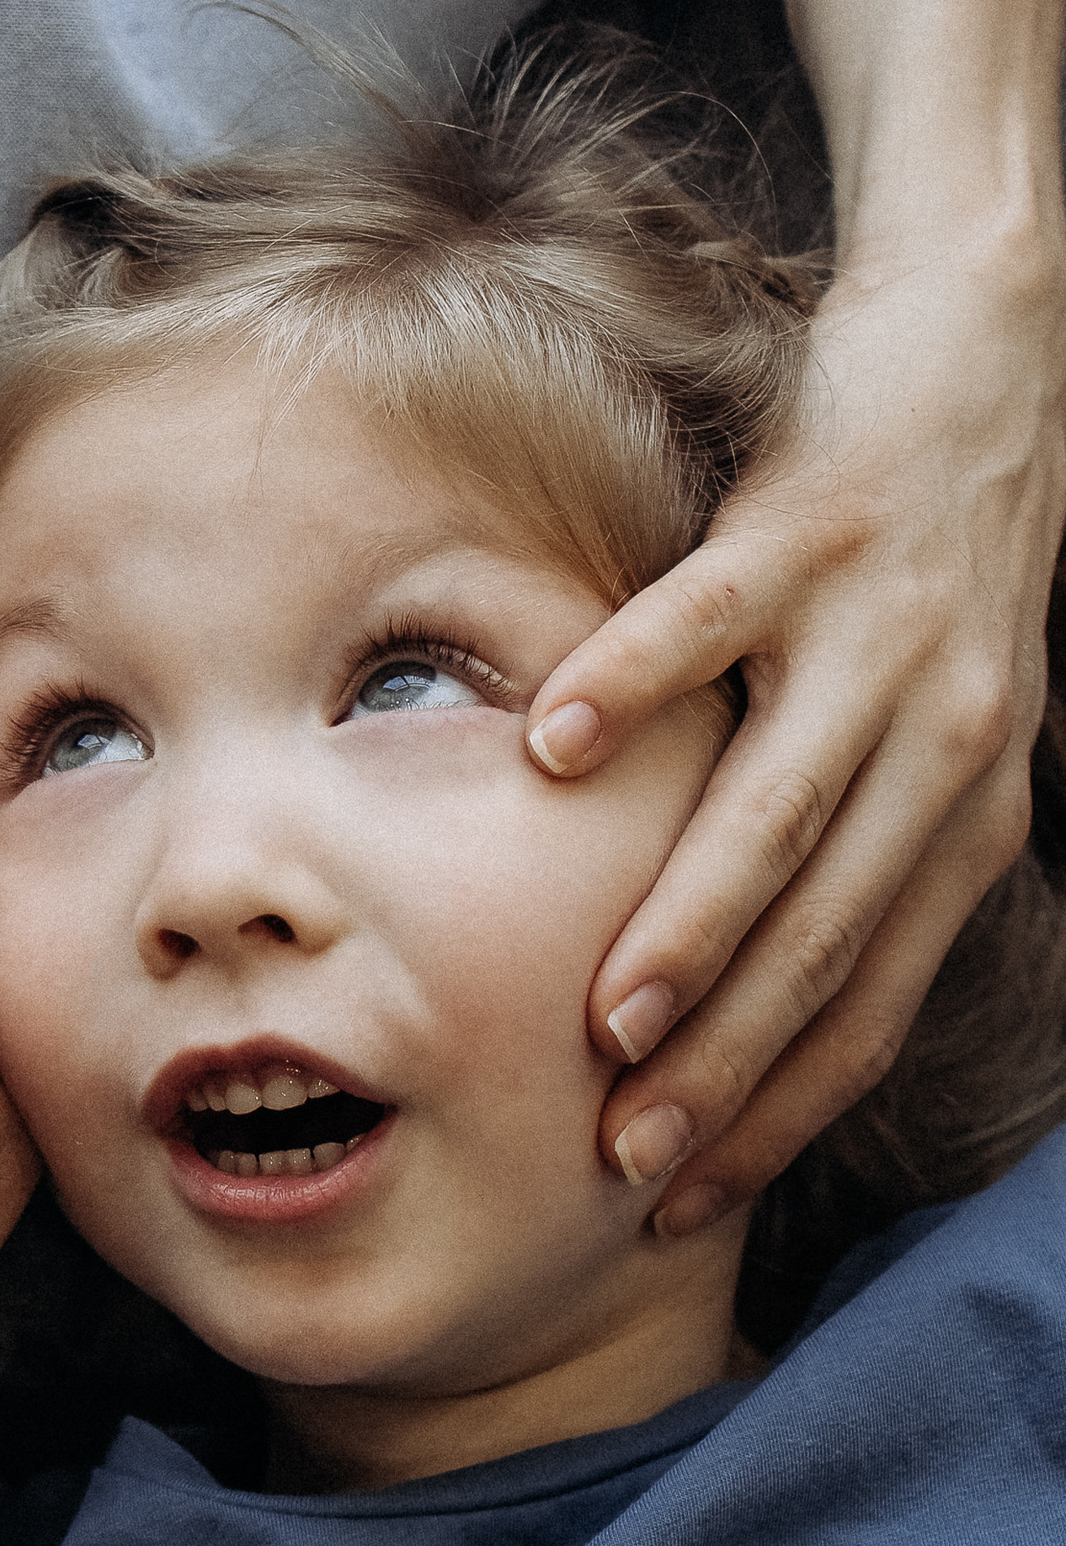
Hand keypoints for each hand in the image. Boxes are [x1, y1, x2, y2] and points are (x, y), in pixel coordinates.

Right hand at [524, 232, 1065, 1235]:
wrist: (996, 351)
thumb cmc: (939, 557)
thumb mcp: (941, 721)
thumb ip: (868, 842)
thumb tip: (753, 990)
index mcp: (969, 808)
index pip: (873, 1000)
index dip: (784, 1109)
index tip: (690, 1194)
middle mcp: (944, 735)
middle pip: (826, 937)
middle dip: (727, 1065)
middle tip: (628, 1155)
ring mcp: (879, 631)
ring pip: (780, 809)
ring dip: (693, 924)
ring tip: (608, 1018)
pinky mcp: (811, 526)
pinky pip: (705, 620)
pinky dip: (629, 688)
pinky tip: (549, 755)